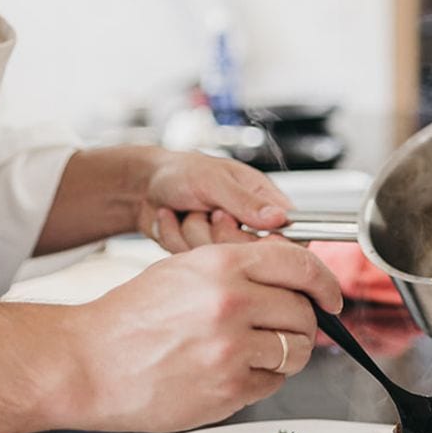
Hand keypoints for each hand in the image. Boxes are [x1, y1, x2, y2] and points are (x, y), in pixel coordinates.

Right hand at [70, 238, 343, 432]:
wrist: (87, 362)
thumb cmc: (128, 317)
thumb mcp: (184, 269)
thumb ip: (239, 269)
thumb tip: (289, 276)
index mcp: (221, 266)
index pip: (300, 265)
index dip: (325, 282)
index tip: (331, 296)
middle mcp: (231, 304)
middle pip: (304, 314)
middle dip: (302, 323)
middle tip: (284, 328)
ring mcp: (230, 352)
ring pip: (295, 353)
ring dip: (285, 354)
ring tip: (254, 351)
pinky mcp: (226, 392)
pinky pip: (271, 386)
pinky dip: (262, 381)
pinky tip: (231, 372)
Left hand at [142, 151, 291, 251]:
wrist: (142, 185)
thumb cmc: (181, 171)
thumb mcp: (214, 180)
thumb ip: (246, 202)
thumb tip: (281, 217)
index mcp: (262, 200)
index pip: (289, 233)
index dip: (272, 244)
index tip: (249, 237)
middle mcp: (247, 224)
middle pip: (251, 254)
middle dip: (219, 234)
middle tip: (210, 211)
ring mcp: (223, 241)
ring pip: (219, 260)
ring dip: (193, 232)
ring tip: (189, 210)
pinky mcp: (201, 254)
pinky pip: (193, 260)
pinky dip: (175, 237)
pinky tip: (173, 219)